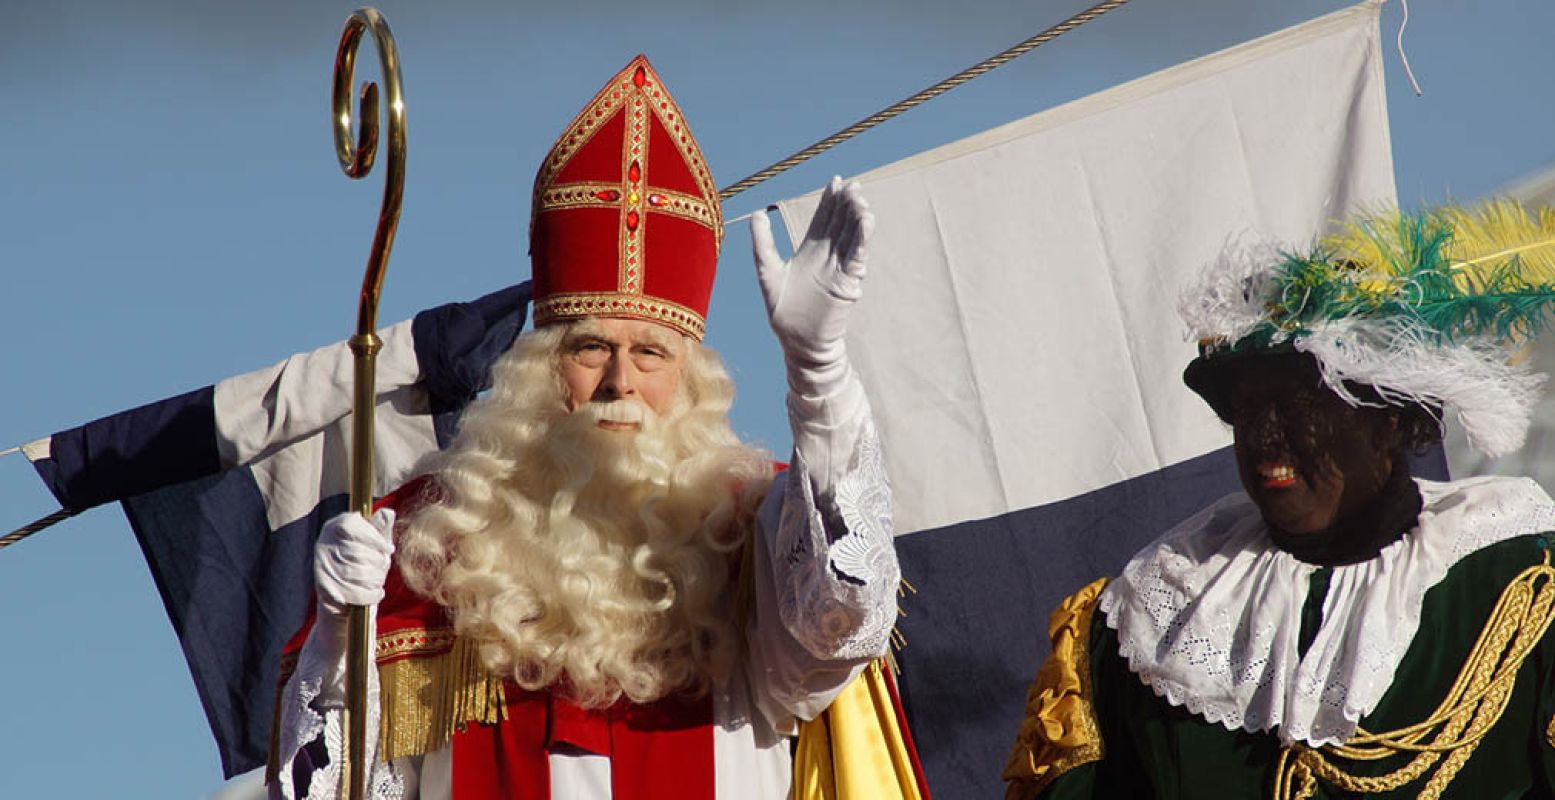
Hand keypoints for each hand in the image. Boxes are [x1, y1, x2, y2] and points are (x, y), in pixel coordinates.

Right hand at [314, 508, 395, 614]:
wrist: (341, 591)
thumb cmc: (362, 558)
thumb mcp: (372, 540)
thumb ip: (380, 527)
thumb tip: (388, 512)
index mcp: (336, 526)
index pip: (354, 528)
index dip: (376, 540)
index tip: (389, 550)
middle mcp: (324, 543)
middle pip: (358, 552)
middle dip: (378, 562)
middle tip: (384, 566)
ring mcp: (322, 565)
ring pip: (358, 573)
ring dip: (376, 578)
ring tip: (379, 578)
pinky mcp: (324, 587)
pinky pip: (354, 592)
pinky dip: (371, 594)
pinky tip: (378, 593)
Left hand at [750, 177, 874, 378]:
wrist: (798, 342)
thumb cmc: (783, 311)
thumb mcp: (767, 270)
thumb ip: (762, 242)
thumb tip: (757, 212)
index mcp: (810, 250)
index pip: (823, 218)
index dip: (830, 200)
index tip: (835, 180)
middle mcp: (827, 255)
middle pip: (840, 222)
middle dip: (847, 203)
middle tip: (852, 183)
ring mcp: (839, 267)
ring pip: (852, 235)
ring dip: (857, 216)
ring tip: (859, 197)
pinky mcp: (847, 281)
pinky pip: (857, 256)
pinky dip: (863, 238)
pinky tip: (866, 220)